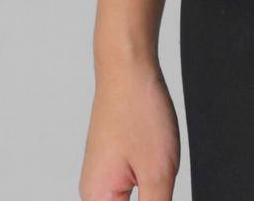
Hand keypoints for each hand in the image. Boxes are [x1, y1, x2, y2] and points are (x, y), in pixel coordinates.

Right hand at [79, 58, 179, 200]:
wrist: (128, 66)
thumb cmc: (138, 110)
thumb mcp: (159, 171)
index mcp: (99, 199)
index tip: (157, 190)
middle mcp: (94, 192)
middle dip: (152, 196)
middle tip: (158, 173)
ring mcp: (102, 175)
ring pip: (128, 199)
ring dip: (151, 192)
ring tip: (158, 164)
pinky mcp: (113, 162)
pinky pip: (129, 189)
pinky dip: (147, 186)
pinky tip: (157, 168)